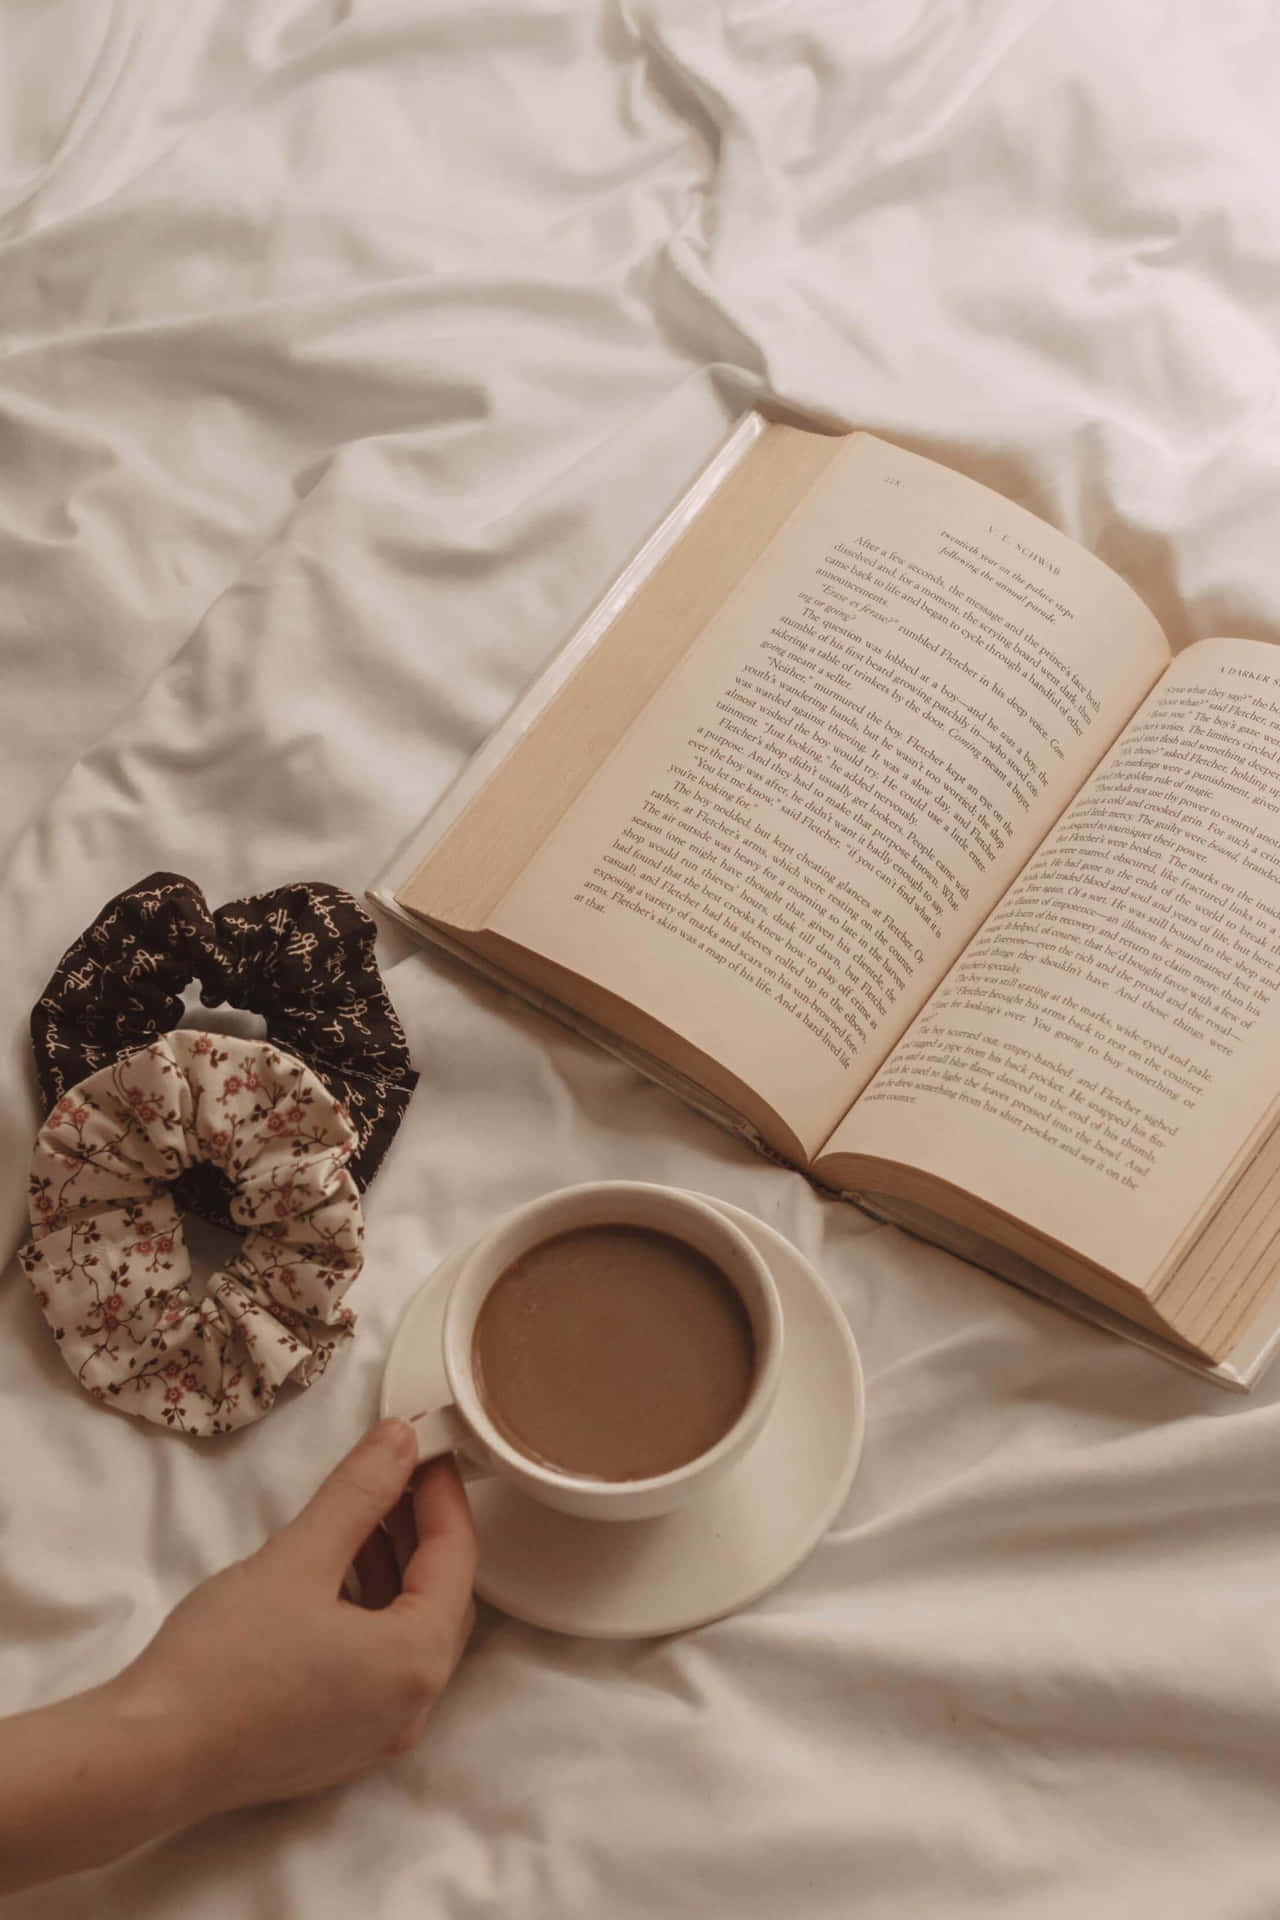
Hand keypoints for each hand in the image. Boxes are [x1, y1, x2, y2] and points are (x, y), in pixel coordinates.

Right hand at [118, 1417, 477, 1818]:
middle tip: (392, 1476)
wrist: (150, 1758)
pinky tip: (332, 1578)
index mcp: (418, 1661)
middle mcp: (413, 1707)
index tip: (423, 1447)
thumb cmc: (227, 1657)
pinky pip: (378, 1666)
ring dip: (392, 1570)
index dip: (441, 1493)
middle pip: (441, 1598)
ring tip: (358, 1516)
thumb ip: (359, 1493)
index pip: (456, 1556)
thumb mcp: (299, 1557)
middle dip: (420, 1531)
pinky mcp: (340, 1746)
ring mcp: (377, 1735)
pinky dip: (368, 1613)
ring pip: (407, 1633)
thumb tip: (402, 1439)